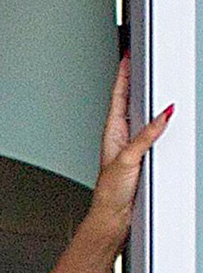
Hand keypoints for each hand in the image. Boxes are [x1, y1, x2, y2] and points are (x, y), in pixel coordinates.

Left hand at [91, 54, 173, 242]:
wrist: (113, 217)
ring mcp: (131, 147)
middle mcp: (120, 137)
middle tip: (139, 60)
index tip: (127, 55)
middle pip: (130, 101)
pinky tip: (164, 119)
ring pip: (141, 117)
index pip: (119, 95)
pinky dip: (157, 123)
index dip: (123, 74)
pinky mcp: (141, 158)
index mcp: (112, 132)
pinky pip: (151, 134)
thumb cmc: (109, 193)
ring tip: (151, 81)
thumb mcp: (128, 159)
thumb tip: (163, 115)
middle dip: (135, 80)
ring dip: (146, 101)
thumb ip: (146, 136)